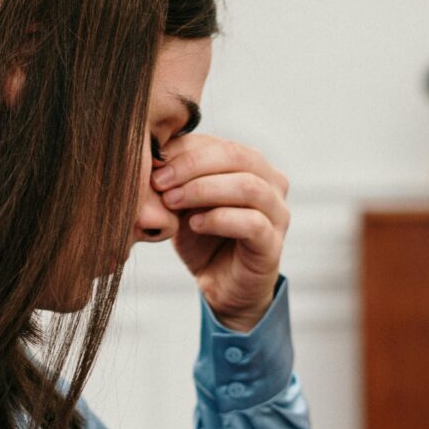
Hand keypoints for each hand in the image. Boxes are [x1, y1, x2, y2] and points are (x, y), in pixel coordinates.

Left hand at [151, 135, 289, 331]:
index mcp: (251, 164)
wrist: (220, 284)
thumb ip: (175, 177)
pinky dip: (219, 219)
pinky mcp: (273, 244)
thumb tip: (150, 154)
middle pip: (236, 156)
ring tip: (172, 201)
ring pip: (248, 186)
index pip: (219, 144)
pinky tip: (194, 224)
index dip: (183, 150)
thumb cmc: (201, 236)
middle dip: (192, 166)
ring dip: (203, 190)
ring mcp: (277, 213)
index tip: (151, 163)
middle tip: (159, 182)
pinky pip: (252, 223)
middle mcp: (271, 182)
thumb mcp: (182, 201)